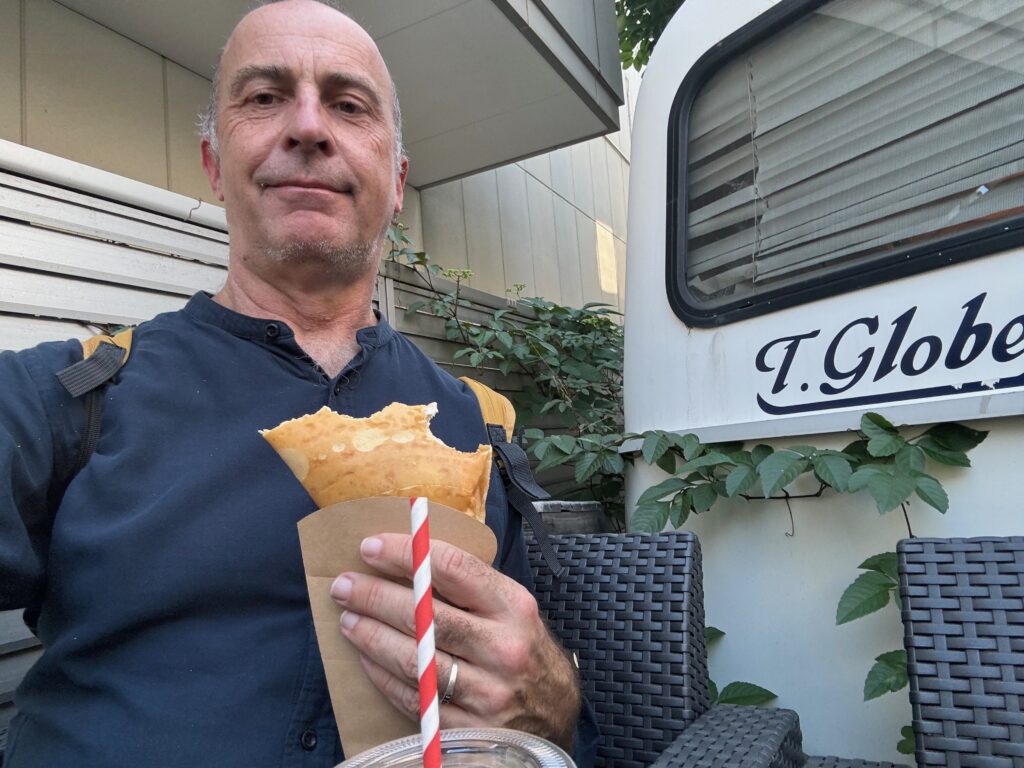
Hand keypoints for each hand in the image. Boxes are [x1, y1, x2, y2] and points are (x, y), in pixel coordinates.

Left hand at [330, 533, 579, 749]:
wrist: (555, 717)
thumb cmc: (525, 652)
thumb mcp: (514, 611)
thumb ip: (471, 588)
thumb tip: (409, 558)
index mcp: (514, 607)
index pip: (452, 569)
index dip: (407, 555)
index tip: (371, 547)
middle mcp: (503, 648)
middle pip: (426, 616)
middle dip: (376, 596)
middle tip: (345, 584)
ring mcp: (486, 693)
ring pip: (414, 659)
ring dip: (372, 636)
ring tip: (347, 618)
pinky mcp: (467, 729)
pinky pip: (414, 698)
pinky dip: (383, 676)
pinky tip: (365, 658)